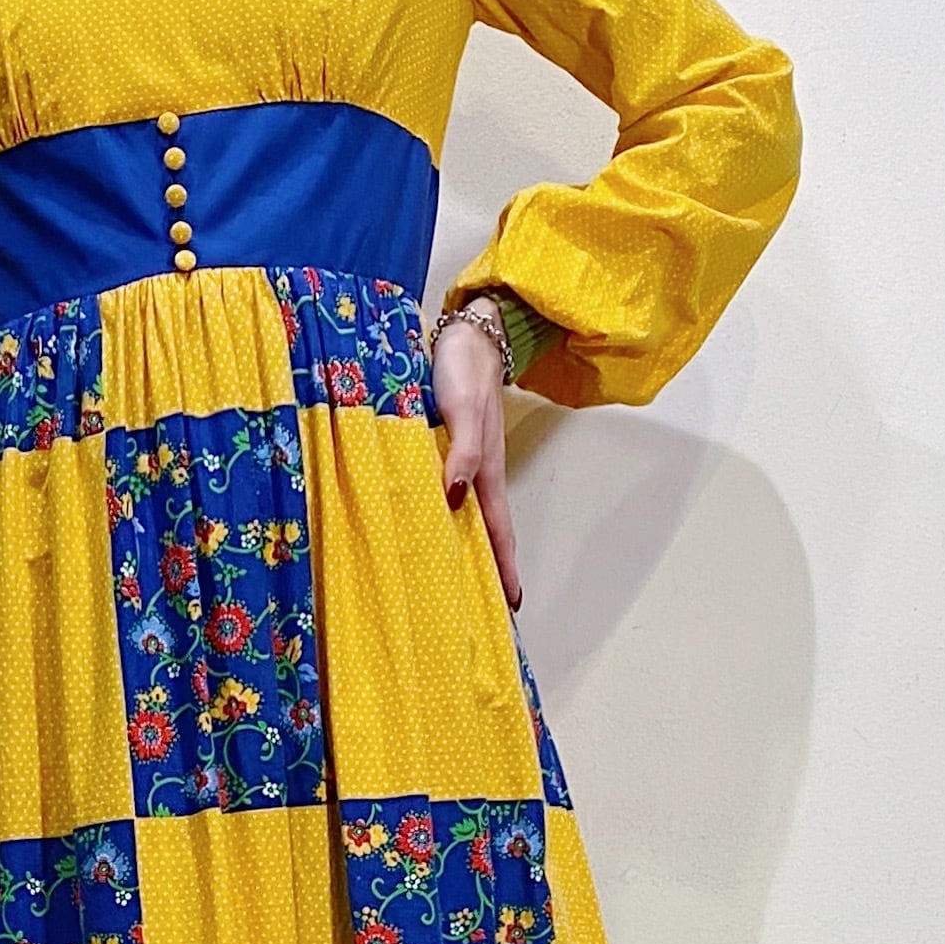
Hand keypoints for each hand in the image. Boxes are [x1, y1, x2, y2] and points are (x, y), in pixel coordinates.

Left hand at [434, 297, 518, 609]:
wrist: (467, 334)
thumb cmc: (464, 369)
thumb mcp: (463, 410)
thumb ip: (461, 451)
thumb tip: (454, 497)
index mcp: (486, 471)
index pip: (498, 531)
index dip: (505, 568)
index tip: (511, 605)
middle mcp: (477, 474)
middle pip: (485, 532)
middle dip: (489, 571)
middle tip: (483, 610)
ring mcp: (464, 462)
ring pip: (467, 516)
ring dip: (467, 548)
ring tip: (457, 583)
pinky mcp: (448, 449)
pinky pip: (449, 493)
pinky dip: (445, 518)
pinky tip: (433, 528)